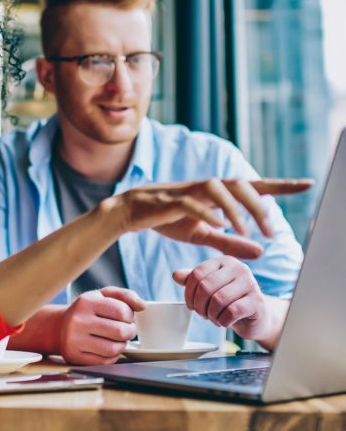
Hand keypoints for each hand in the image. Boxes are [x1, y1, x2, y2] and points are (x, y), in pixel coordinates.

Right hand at [59, 287, 144, 364]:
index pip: (121, 311)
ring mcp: (75, 340)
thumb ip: (125, 296)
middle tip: (128, 330)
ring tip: (119, 339)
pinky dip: (112, 356)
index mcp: (86, 302)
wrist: (59, 327)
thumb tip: (143, 306)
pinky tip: (109, 348)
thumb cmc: (86, 310)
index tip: (127, 317)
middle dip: (130, 332)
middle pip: (119, 331)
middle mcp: (78, 320)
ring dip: (122, 345)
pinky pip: (104, 362)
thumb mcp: (102, 295)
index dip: (130, 316)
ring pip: (113, 349)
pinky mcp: (75, 357)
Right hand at [114, 178, 311, 258]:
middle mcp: (204, 187)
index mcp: (215, 194)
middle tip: (271, 231)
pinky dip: (207, 212)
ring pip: (217, 187)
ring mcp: (186, 191)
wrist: (130, 212)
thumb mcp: (202, 234)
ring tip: (245, 230)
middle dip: (259, 204)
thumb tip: (261, 252)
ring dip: (235, 208)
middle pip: (238, 183)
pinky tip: (219, 225)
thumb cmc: (166, 220)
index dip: (279, 185)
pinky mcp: (169, 200)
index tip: (306, 184)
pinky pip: (191, 202)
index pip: (252, 186)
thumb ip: (230, 241)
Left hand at [173, 256, 272, 341]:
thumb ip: (192, 280)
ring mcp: (250, 284)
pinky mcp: (257, 302)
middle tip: (202, 314)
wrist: (256, 317)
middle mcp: (239, 268)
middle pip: (206, 287)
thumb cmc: (230, 300)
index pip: (197, 273)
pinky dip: (223, 321)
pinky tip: (225, 322)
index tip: (190, 305)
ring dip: (211, 314)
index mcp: (224, 261)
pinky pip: (231, 312)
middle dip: (199, 305)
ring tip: (213, 318)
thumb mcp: (210, 287)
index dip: (189, 292)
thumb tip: (175, 275)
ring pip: (218, 300)